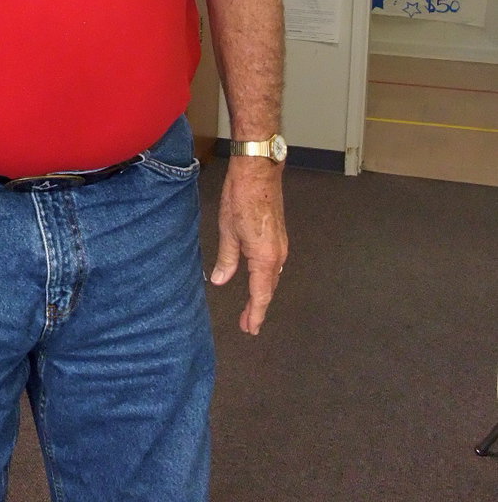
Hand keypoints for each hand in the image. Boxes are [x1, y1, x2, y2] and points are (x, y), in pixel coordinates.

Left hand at [210, 158, 287, 334]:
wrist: (259, 172)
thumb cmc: (242, 197)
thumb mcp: (228, 230)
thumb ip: (226, 259)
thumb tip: (220, 280)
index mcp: (265, 257)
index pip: (260, 295)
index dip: (254, 314)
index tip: (249, 329)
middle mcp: (278, 255)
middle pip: (268, 289)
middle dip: (258, 308)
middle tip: (247, 324)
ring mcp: (281, 245)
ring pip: (272, 278)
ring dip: (263, 294)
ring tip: (251, 308)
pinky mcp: (279, 236)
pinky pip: (274, 265)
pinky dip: (266, 278)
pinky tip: (259, 280)